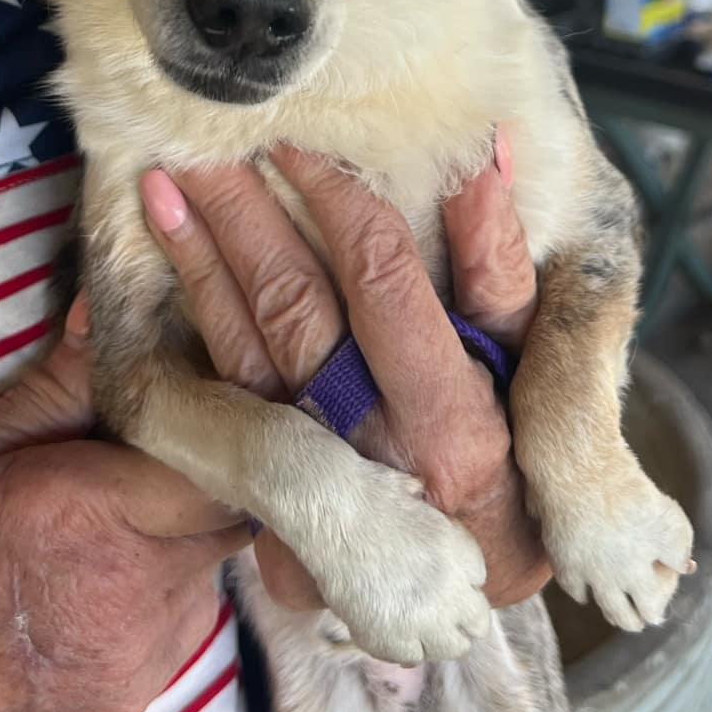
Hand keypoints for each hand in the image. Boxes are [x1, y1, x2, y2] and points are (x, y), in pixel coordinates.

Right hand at [0, 298, 248, 711]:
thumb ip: (57, 384)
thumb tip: (115, 313)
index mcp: (91, 514)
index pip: (218, 458)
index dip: (209, 426)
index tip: (180, 406)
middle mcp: (134, 590)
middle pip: (227, 513)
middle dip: (197, 477)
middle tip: (140, 459)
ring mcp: (138, 657)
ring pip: (207, 569)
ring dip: (178, 535)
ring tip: (105, 522)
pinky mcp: (129, 701)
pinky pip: (180, 624)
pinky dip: (157, 592)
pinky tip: (93, 580)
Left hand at [139, 134, 550, 612]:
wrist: (469, 582)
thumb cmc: (525, 451)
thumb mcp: (543, 365)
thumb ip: (506, 266)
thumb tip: (478, 154)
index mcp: (459, 425)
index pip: (384, 282)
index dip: (339, 198)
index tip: (303, 131)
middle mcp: (375, 452)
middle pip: (295, 305)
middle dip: (248, 210)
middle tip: (210, 130)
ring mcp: (315, 476)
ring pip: (245, 343)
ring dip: (202, 252)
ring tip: (169, 175)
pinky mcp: (268, 490)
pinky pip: (219, 386)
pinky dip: (191, 310)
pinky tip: (168, 247)